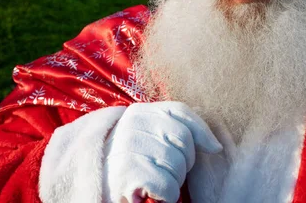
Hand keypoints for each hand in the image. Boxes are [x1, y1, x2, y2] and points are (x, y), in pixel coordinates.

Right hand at [103, 101, 221, 202]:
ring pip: (178, 166)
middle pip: (184, 141)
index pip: (181, 113)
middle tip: (160, 170)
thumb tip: (216, 147)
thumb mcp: (150, 138)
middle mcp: (132, 124)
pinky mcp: (128, 173)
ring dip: (172, 181)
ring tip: (152, 181)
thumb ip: (180, 130)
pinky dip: (165, 196)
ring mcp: (128, 147)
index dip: (198, 134)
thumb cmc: (129, 164)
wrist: (90, 187)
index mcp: (139, 112)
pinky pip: (168, 187)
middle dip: (182, 163)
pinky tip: (150, 193)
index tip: (204, 149)